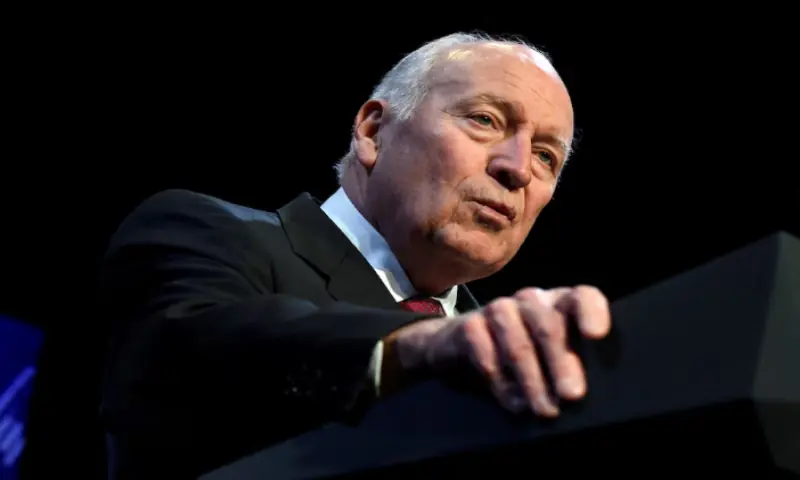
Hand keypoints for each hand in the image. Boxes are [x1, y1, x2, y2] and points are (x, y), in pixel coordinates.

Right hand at [386, 286, 610, 416]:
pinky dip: (502, 382)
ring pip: (518, 342)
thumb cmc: (526, 358)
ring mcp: (498, 309)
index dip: (590, 312)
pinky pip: (485, 352)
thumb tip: (583, 394)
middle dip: (561, 363)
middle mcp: (531, 300)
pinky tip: (514, 402)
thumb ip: (572, 365)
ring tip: (545, 410)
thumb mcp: (554, 359)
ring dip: (532, 380)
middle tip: (572, 395)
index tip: (595, 335)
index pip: (581, 297)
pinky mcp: (470, 325)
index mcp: (560, 304)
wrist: (466, 350)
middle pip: (548, 325)